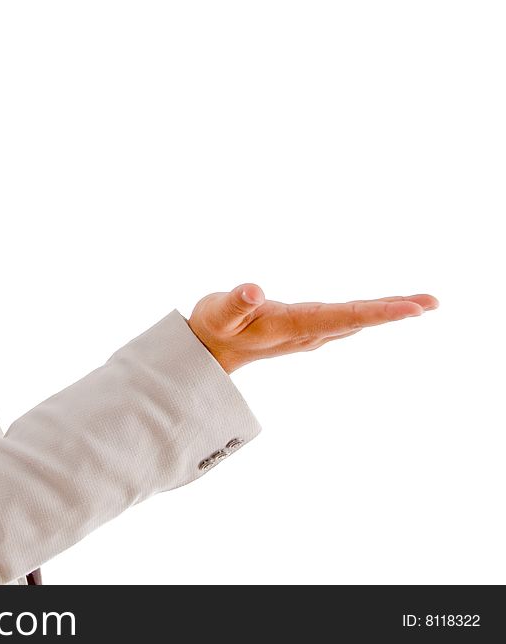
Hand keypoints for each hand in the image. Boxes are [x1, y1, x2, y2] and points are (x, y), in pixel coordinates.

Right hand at [187, 283, 438, 373]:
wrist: (209, 352)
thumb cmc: (212, 328)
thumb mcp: (216, 313)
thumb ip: (235, 303)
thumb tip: (255, 290)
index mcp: (291, 327)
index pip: (341, 317)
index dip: (378, 312)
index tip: (412, 309)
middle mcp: (306, 333)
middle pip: (357, 320)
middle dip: (395, 310)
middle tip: (433, 301)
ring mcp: (309, 333)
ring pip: (355, 321)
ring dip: (388, 312)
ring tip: (422, 303)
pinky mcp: (307, 329)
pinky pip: (346, 321)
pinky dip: (371, 314)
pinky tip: (387, 310)